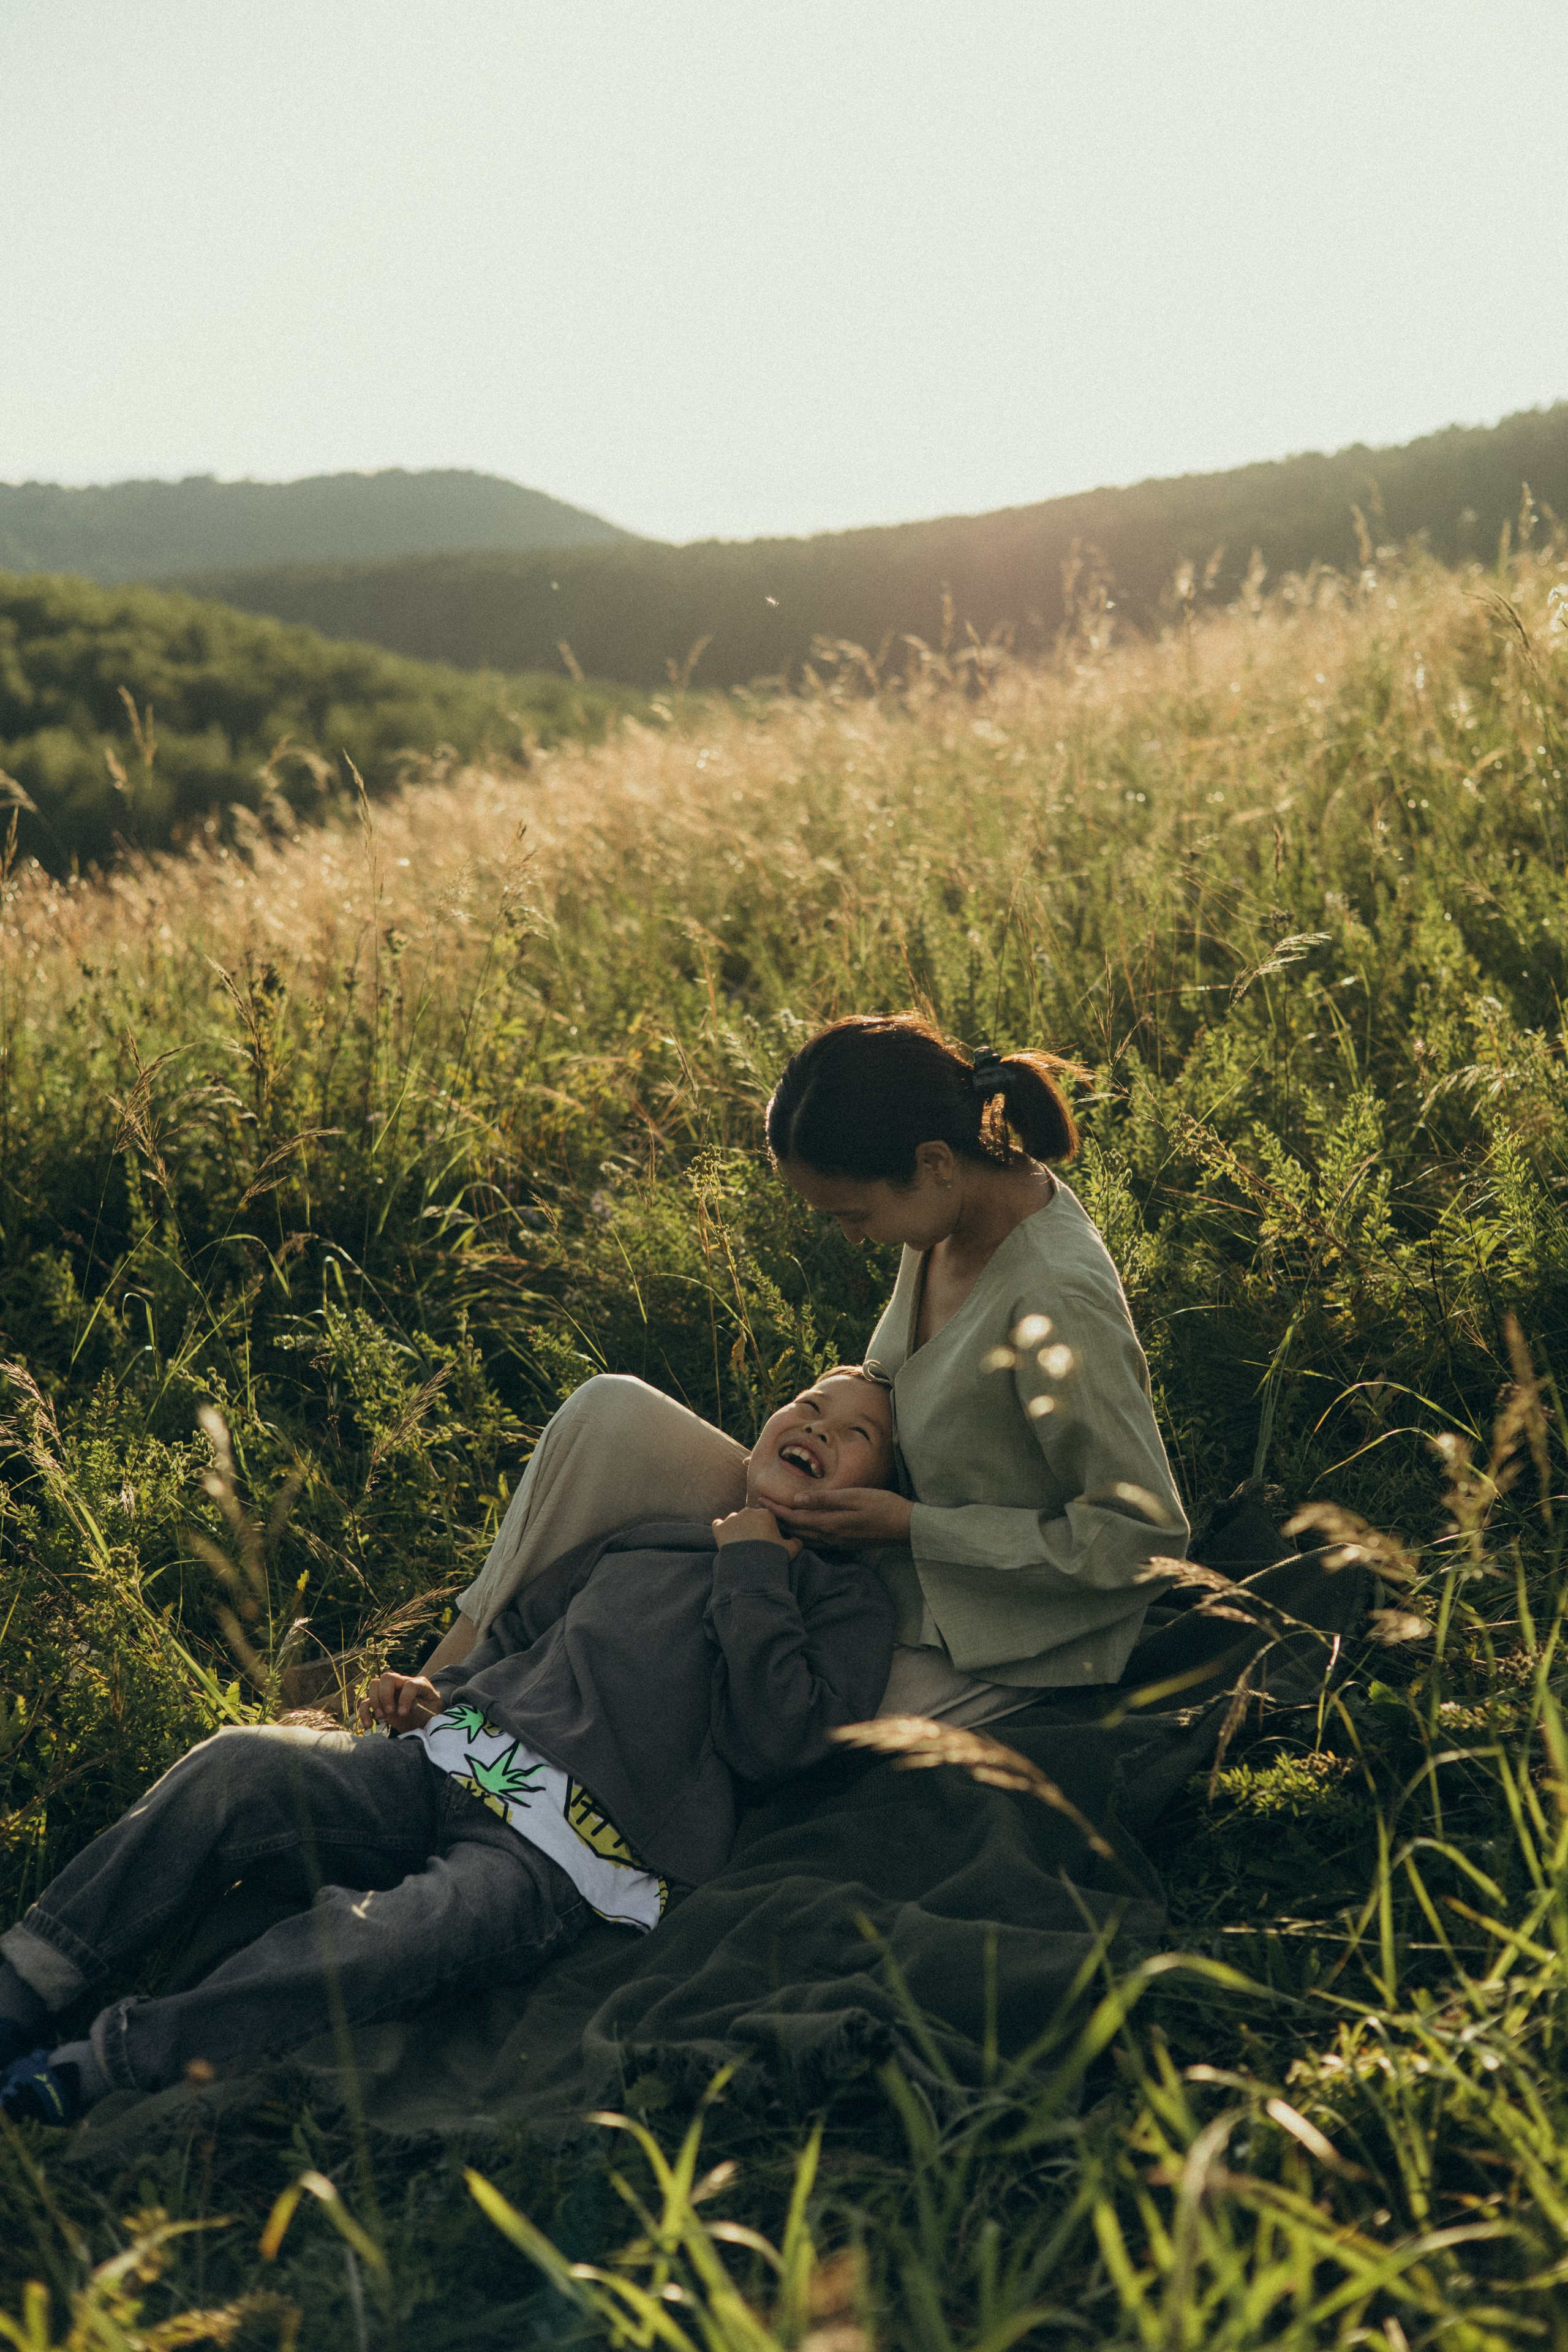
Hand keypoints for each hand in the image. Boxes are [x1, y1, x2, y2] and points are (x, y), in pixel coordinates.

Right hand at [358, 1671, 441, 1731]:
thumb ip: (424, 1709)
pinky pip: (366, 1702)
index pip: (409, 1684)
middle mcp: (403, 1684)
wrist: (426, 1722)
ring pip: (374, 1684)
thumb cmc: (432, 1717)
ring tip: (382, 1717)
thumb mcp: (434, 1714)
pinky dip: (364, 1712)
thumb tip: (408, 1709)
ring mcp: (390, 1691)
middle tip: (390, 1712)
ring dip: (375, 1701)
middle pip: (387, 1677)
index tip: (403, 1714)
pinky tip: (368, 1725)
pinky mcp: (381, 1703)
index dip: (404, 1698)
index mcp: (420, 1684)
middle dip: (385, 1695)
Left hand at [712, 1505, 801, 1558]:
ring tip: (739, 1544)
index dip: (766, 1528)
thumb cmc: (772, 1556)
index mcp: (765, 1514)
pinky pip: (717, 1524)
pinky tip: (724, 1539)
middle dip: (750, 1527)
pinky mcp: (719, 1528)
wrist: (751, 1567)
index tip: (765, 1540)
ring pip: (734, 1520)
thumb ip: (796, 1542)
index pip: (765, 1517)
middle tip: (752, 1543)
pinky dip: (720, 1530)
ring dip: (736, 1529)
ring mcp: (732, 1519)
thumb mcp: (791, 1550)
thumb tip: (797, 1540)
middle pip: (749, 1517)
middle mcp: (748, 1512)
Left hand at [773, 1486, 913, 1546]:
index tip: (759, 1501)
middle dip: (777, 1521)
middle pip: (796, 1530)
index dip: (775, 1510)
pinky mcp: (845, 1543)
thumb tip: (797, 1500)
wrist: (905, 1527)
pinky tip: (802, 1531)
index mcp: (829, 1523)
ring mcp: (838, 1542)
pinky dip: (803, 1535)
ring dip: (788, 1529)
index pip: (794, 1517)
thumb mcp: (853, 1497)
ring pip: (804, 1538)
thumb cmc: (881, 1506)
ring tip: (775, 1521)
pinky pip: (816, 1542)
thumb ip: (825, 1500)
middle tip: (759, 1512)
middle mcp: (830, 1537)